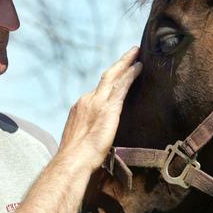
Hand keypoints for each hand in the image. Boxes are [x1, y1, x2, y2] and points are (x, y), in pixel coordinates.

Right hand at [58, 47, 141, 171]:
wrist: (73, 160)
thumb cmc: (76, 157)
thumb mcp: (80, 138)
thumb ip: (89, 130)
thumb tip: (95, 134)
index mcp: (80, 107)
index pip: (98, 89)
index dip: (110, 80)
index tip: (117, 73)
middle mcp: (87, 100)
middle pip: (106, 76)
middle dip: (119, 63)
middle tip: (131, 52)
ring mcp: (98, 103)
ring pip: (114, 77)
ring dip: (126, 63)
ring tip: (137, 53)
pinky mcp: (108, 109)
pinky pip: (122, 86)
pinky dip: (130, 75)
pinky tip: (139, 67)